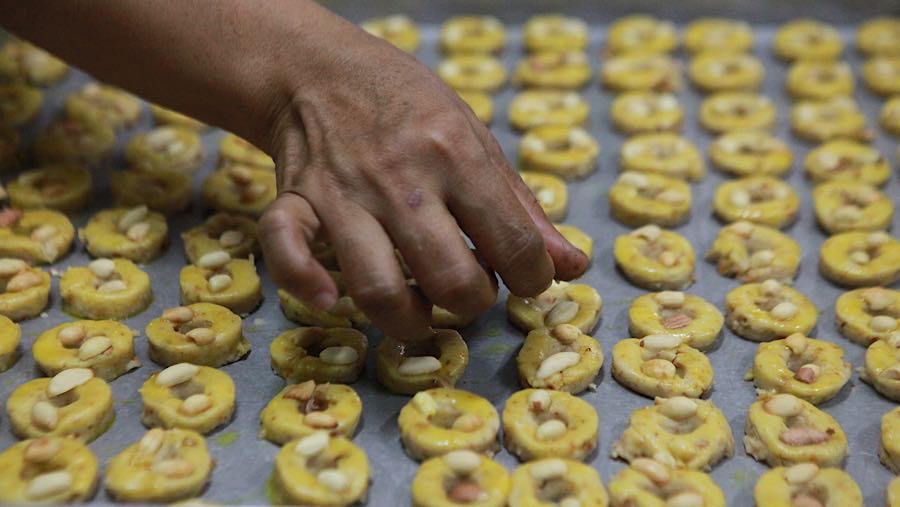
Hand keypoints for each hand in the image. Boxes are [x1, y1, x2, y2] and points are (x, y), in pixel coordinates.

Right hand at [258, 8, 588, 339]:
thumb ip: (523, 207)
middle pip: (449, 278)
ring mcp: (343, 193)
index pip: (512, 243)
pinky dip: (304, 283)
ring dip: (409, 321)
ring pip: (377, 288)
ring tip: (423, 313)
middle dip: (474, 304)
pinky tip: (329, 299)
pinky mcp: (295, 201)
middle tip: (471, 292)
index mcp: (455, 154)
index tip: (526, 279)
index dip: (534, 278)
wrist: (317, 68)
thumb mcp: (475, 137)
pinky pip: (285, 251)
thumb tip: (574, 268)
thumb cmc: (407, 104)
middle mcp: (401, 178)